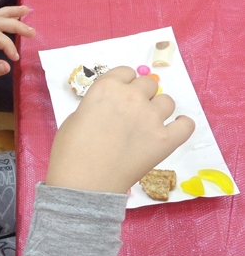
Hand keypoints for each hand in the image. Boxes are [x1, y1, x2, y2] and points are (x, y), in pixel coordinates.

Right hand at [45, 67, 194, 193]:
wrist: (83, 184)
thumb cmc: (69, 152)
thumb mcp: (75, 118)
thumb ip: (96, 105)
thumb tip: (109, 109)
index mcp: (106, 88)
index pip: (125, 72)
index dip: (123, 83)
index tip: (120, 94)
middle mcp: (132, 97)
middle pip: (148, 84)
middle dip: (141, 95)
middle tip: (131, 113)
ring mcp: (151, 118)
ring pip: (167, 101)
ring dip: (158, 109)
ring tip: (148, 124)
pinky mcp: (166, 140)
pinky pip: (186, 125)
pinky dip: (181, 125)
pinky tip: (173, 130)